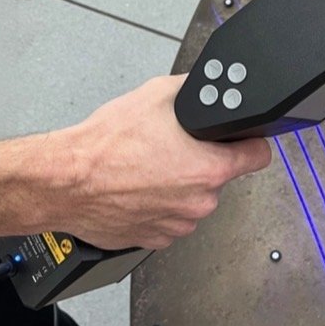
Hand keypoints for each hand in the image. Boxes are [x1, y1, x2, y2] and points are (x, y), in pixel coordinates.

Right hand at [57, 74, 270, 249]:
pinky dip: (159, 204)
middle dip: (202, 161)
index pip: (259, 155)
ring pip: (192, 198)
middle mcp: (200, 201)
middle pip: (219, 176)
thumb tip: (206, 87)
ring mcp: (179, 224)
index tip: (243, 140)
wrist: (65, 181)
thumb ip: (193, 92)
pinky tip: (138, 188)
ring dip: (178, 185)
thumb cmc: (105, 146)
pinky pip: (170, 217)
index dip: (251, 142)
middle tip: (172, 149)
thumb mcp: (156, 96)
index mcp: (210, 169)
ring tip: (148, 168)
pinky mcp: (157, 238)